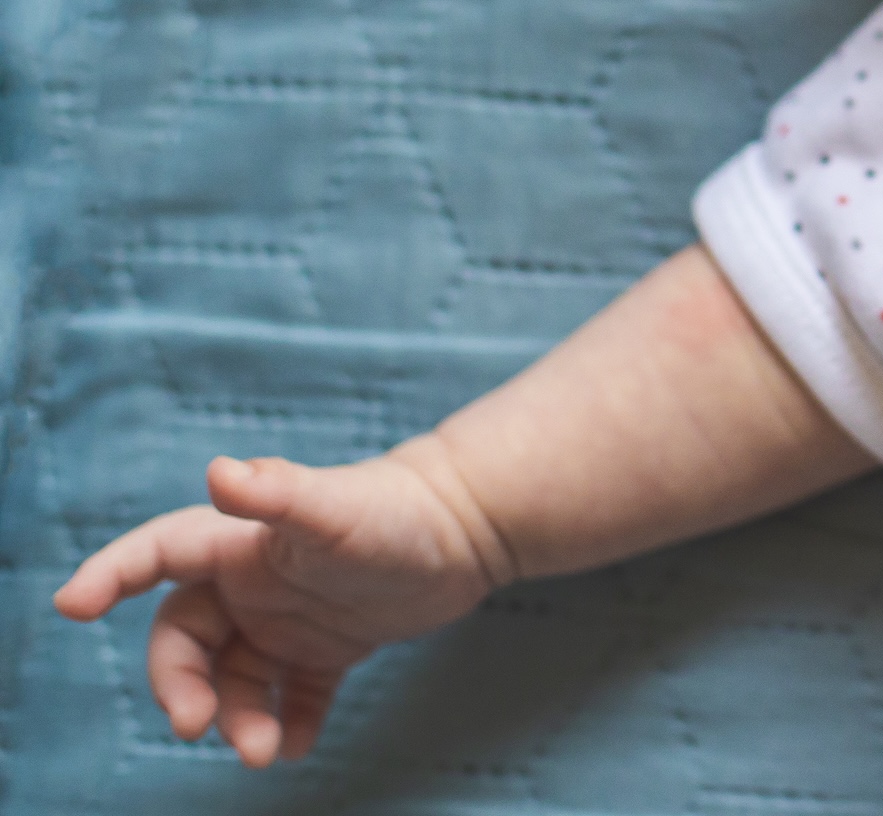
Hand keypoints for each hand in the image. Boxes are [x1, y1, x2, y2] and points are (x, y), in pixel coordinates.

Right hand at [51, 444, 507, 766]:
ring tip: (261, 751)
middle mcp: (251, 583)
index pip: (156, 556)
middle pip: (185, 640)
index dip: (110, 576)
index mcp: (239, 543)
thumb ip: (278, 492)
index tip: (70, 605)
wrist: (471, 526)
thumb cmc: (396, 510)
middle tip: (196, 726)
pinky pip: (289, 696)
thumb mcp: (335, 506)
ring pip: (234, 679)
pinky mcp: (326, 647)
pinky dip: (285, 723)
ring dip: (235, 717)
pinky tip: (294, 746)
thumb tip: (218, 472)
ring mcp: (286, 618)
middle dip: (180, 685)